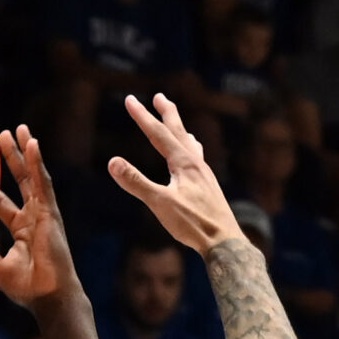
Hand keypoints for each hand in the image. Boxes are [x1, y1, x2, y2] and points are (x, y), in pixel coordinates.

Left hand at [0, 125, 78, 309]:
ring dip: (26, 153)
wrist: (50, 298)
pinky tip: (32, 144)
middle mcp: (33, 218)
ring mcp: (44, 214)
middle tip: (1, 136)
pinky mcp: (51, 213)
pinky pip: (43, 183)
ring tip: (19, 130)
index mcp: (21, 230)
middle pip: (21, 182)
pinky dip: (37, 163)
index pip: (4, 204)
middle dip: (12, 159)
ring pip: (33, 176)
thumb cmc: (26, 288)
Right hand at [106, 93, 244, 253]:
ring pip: (191, 146)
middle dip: (167, 113)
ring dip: (181, 132)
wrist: (225, 241)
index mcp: (184, 163)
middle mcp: (196, 164)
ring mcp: (205, 175)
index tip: (129, 100)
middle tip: (159, 97)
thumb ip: (137, 182)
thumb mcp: (160, 203)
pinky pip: (198, 161)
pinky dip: (192, 153)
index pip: (158, 133)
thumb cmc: (194, 224)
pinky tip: (194, 163)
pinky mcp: (209, 188)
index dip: (142, 116)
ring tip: (179, 127)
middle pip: (179, 132)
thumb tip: (113, 162)